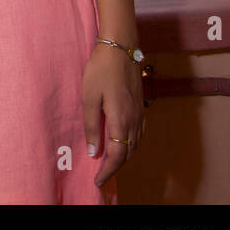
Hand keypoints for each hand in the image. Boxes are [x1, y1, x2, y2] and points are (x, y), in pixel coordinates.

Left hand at [82, 42, 145, 187]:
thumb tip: (94, 152)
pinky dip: (130, 145)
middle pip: (128, 153)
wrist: (121, 48)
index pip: (117, 156)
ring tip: (108, 163)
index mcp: (121, 120)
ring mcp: (140, 113)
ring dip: (123, 157)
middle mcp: (135, 121)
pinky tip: (121, 143)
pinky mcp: (141, 106)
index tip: (98, 181)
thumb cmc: (100, 70)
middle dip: (115, 167)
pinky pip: (139, 134)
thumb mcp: (88, 97)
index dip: (108, 171)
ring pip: (135, 145)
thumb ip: (92, 126)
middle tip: (100, 175)